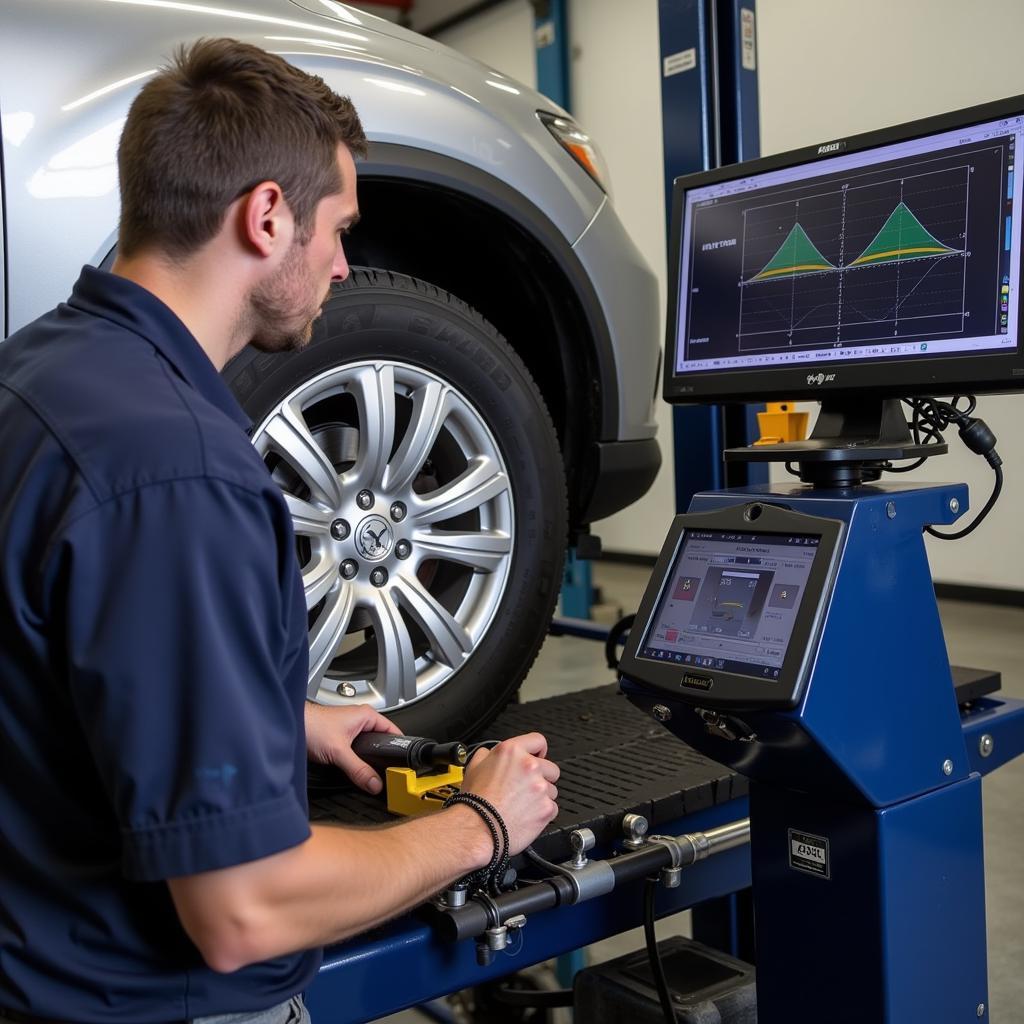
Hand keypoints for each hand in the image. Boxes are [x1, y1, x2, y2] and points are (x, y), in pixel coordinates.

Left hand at [304, 702, 400, 794]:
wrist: (290, 726)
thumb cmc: (310, 725)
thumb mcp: (339, 751)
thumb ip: (358, 769)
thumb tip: (374, 783)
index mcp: (367, 715)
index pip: (394, 731)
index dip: (399, 748)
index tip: (401, 765)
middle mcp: (360, 720)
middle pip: (381, 741)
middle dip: (383, 758)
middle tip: (387, 774)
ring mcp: (351, 729)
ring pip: (368, 746)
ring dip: (368, 759)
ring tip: (371, 773)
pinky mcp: (341, 738)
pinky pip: (357, 750)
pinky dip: (358, 760)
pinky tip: (356, 768)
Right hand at [459, 733, 558, 854]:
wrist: (477, 828)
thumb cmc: (474, 801)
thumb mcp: (473, 768)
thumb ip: (486, 755)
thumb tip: (489, 754)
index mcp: (512, 752)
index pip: (538, 741)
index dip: (538, 751)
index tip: (538, 758)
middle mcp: (529, 766)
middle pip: (550, 768)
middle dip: (542, 777)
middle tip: (526, 789)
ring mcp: (540, 787)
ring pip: (552, 790)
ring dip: (541, 796)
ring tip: (522, 805)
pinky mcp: (547, 808)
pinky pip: (552, 808)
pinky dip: (542, 813)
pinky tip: (526, 816)